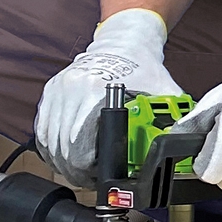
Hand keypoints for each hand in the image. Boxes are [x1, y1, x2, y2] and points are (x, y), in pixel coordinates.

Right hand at [35, 9, 181, 187]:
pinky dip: (52, 148)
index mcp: (97, 92)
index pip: (79, 146)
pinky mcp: (51, 92)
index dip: (87, 169)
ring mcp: (59, 90)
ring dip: (62, 162)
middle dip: (75, 171)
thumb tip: (179, 149)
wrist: (124, 42)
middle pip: (63, 149)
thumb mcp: (162, 96)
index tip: (98, 177)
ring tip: (78, 170)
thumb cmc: (143, 71)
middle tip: (90, 179)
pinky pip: (43, 130)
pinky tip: (64, 156)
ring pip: (49, 142)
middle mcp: (73, 90)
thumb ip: (172, 122)